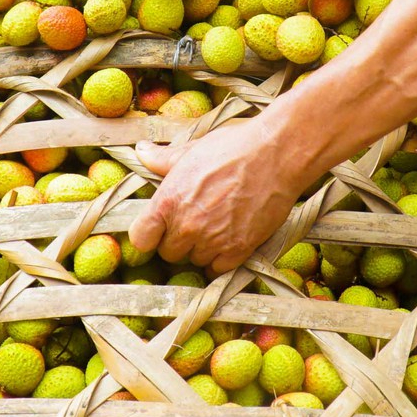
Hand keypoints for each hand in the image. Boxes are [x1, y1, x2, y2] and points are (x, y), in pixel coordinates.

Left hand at [129, 119, 304, 271]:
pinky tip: (227, 239)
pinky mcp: (238, 250)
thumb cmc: (234, 147)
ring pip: (194, 260)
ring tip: (214, 227)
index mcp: (168, 201)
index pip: (140, 238)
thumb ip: (163, 159)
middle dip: (177, 240)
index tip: (157, 229)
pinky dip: (220, 259)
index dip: (148, 234)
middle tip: (193, 222)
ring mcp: (212, 240)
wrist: (276, 155)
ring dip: (201, 249)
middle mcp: (186, 225)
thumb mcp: (192, 150)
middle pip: (168, 253)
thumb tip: (141, 152)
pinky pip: (217, 268)